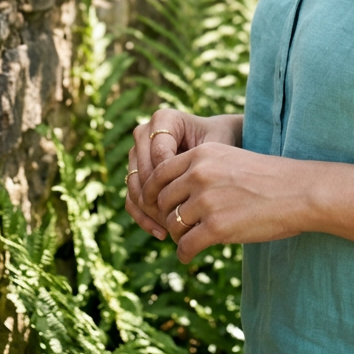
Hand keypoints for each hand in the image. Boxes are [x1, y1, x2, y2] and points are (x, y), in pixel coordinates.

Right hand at [125, 110, 243, 239]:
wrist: (220, 145)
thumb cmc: (222, 141)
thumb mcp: (215, 147)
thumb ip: (199, 161)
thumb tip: (181, 187)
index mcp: (163, 119)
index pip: (159, 154)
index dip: (172, 181)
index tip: (191, 200)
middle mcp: (144, 133)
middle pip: (143, 172)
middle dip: (159, 199)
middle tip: (178, 219)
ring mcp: (137, 153)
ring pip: (134, 187)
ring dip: (150, 212)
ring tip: (172, 229)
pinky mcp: (135, 174)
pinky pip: (131, 199)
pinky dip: (144, 218)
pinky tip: (161, 233)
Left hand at [141, 142, 306, 262]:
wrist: (298, 191)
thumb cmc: (269, 177)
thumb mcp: (231, 159)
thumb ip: (203, 169)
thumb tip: (175, 190)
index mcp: (203, 153)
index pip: (159, 173)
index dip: (156, 193)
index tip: (162, 206)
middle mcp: (199, 174)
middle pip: (163, 201)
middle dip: (168, 215)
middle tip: (179, 226)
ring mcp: (207, 200)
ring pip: (172, 224)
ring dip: (178, 235)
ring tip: (190, 239)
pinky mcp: (216, 227)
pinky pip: (184, 246)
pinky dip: (185, 254)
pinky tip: (191, 255)